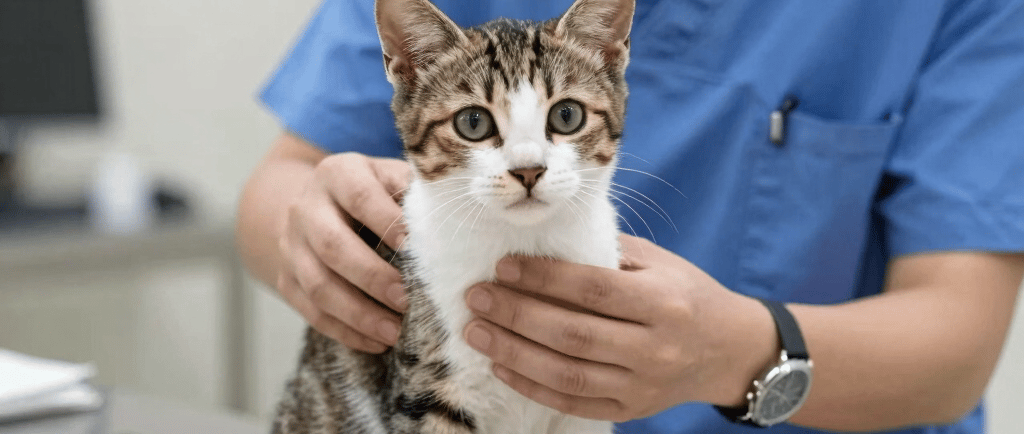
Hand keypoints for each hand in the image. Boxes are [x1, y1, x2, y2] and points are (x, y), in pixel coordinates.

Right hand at [277, 152, 411, 352]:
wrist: (317, 202)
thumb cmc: (375, 192)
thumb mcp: (392, 177)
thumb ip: (416, 193)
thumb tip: (457, 218)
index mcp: (337, 174)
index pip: (360, 196)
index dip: (387, 222)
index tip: (415, 248)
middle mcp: (306, 207)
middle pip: (332, 246)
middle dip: (373, 277)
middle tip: (408, 301)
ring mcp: (292, 245)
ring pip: (317, 285)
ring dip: (358, 314)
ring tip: (395, 333)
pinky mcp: (286, 278)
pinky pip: (311, 311)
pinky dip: (345, 331)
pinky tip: (377, 342)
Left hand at [462, 234, 775, 421]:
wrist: (729, 350)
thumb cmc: (686, 295)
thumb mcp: (659, 263)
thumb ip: (606, 253)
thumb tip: (542, 243)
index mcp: (663, 303)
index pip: (593, 289)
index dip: (543, 278)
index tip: (503, 266)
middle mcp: (655, 348)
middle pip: (572, 334)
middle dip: (516, 314)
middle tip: (476, 297)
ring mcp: (642, 385)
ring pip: (566, 373)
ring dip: (512, 352)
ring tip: (476, 331)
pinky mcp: (631, 409)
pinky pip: (573, 401)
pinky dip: (532, 385)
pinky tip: (501, 365)